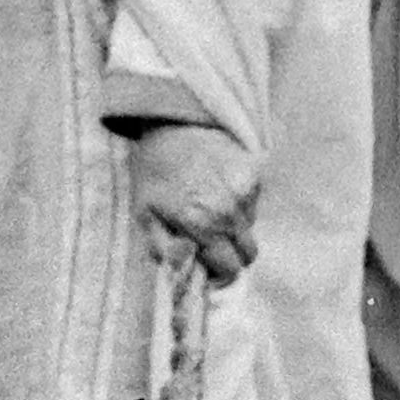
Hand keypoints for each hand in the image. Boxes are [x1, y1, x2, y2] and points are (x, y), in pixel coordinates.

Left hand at [128, 122, 258, 284]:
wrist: (170, 124)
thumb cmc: (154, 174)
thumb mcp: (144, 216)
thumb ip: (164, 252)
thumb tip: (186, 273)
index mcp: (202, 224)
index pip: (231, 269)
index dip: (219, 275)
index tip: (208, 269)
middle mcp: (229, 209)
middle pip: (248, 254)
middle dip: (230, 255)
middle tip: (210, 242)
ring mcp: (246, 190)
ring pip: (251, 228)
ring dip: (234, 228)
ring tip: (209, 207)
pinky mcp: (254, 174)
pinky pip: (254, 204)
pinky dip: (240, 204)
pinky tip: (218, 188)